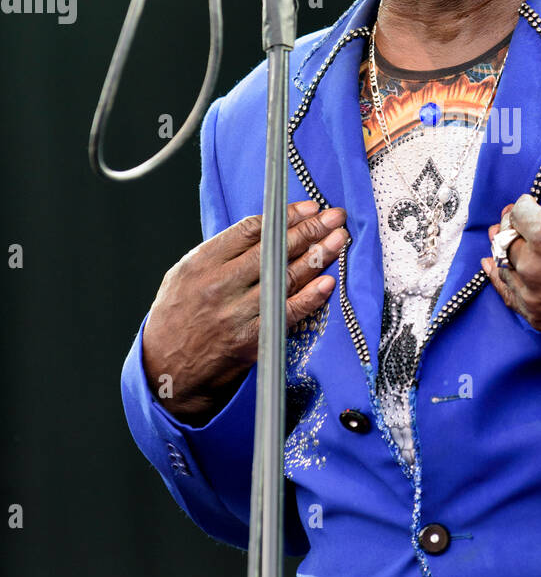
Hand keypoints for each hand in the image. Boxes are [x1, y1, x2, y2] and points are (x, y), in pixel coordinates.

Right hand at [141, 200, 347, 419]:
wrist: (164, 369)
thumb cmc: (177, 318)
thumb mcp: (185, 274)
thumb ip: (220, 253)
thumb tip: (264, 230)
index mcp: (202, 263)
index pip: (252, 229)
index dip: (285, 216)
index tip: (309, 208)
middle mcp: (220, 285)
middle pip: (273, 249)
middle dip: (309, 229)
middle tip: (334, 217)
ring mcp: (236, 313)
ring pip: (285, 277)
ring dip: (317, 256)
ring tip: (338, 240)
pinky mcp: (251, 340)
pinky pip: (287, 314)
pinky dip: (310, 297)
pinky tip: (327, 282)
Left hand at [480, 128, 540, 340]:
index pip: (518, 212)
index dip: (524, 204)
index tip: (532, 204)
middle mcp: (535, 266)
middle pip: (507, 238)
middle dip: (510, 226)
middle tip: (514, 220)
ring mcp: (535, 295)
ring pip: (505, 265)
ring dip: (503, 249)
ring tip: (500, 239)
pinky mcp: (540, 318)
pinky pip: (508, 295)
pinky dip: (499, 278)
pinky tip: (492, 268)